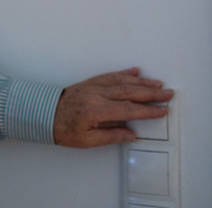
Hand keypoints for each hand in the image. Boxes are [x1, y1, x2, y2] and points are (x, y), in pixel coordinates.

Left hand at [52, 67, 172, 147]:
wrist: (42, 113)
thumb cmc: (63, 129)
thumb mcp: (87, 140)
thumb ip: (111, 136)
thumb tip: (132, 134)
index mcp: (96, 110)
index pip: (128, 109)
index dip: (147, 110)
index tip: (162, 110)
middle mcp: (97, 94)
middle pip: (129, 92)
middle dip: (151, 93)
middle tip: (168, 93)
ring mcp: (94, 86)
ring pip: (122, 82)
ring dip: (142, 82)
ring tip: (158, 84)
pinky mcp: (90, 82)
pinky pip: (110, 75)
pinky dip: (124, 73)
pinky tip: (135, 71)